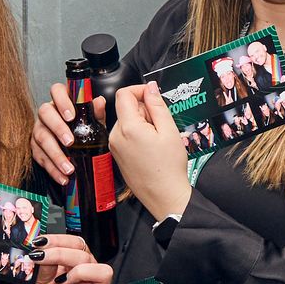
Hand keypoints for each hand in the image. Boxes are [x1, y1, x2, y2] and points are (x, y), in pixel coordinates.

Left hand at [12, 233, 114, 283]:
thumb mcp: (36, 277)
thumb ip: (43, 264)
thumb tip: (43, 250)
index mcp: (74, 261)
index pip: (76, 243)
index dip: (59, 240)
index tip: (40, 243)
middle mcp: (86, 272)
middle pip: (86, 255)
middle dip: (62, 255)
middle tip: (41, 259)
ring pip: (104, 272)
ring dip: (81, 272)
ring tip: (61, 281)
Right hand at [32, 80, 106, 185]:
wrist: (75, 149)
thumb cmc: (83, 129)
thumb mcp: (93, 121)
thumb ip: (96, 112)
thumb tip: (99, 102)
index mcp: (61, 102)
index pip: (56, 91)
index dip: (62, 101)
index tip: (71, 115)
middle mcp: (47, 114)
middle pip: (45, 114)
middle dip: (58, 128)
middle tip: (70, 142)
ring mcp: (39, 130)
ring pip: (42, 138)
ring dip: (56, 154)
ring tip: (68, 167)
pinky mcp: (35, 148)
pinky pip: (40, 157)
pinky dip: (52, 169)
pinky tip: (62, 177)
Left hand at [109, 84, 191, 219]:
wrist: (164, 196)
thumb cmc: (168, 168)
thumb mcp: (169, 130)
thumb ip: (157, 105)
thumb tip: (149, 87)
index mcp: (128, 127)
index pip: (123, 94)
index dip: (139, 90)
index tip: (153, 96)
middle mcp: (116, 136)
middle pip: (126, 108)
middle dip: (144, 110)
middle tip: (161, 125)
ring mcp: (114, 146)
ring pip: (126, 121)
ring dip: (142, 123)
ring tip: (157, 139)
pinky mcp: (117, 155)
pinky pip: (125, 135)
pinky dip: (137, 134)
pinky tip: (151, 147)